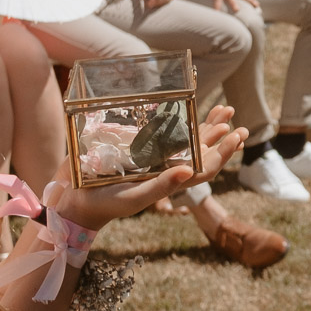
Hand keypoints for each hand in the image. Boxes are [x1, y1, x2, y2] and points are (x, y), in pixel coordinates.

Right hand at [61, 106, 245, 229]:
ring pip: (187, 139)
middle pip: (200, 150)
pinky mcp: (138, 146)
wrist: (76, 199)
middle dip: (218, 132)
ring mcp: (153, 157)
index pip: (204, 168)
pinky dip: (178, 120)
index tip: (235, 134)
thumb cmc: (106, 203)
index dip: (222, 153)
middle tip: (231, 112)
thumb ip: (160, 187)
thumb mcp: (134, 197)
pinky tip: (187, 108)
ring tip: (223, 109)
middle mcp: (166, 168)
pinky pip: (164, 132)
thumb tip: (188, 172)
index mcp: (170, 182)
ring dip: (205, 125)